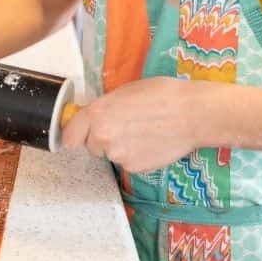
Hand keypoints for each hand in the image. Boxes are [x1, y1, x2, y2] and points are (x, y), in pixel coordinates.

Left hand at [62, 77, 226, 173]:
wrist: (192, 114)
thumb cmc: (162, 95)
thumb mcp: (125, 92)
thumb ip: (104, 108)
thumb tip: (94, 118)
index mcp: (97, 114)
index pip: (69, 134)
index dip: (76, 132)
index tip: (79, 133)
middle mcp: (103, 137)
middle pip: (91, 145)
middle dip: (101, 138)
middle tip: (124, 126)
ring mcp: (118, 156)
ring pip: (110, 154)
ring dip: (120, 146)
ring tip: (142, 132)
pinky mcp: (134, 168)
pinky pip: (127, 162)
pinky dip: (135, 155)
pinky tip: (150, 142)